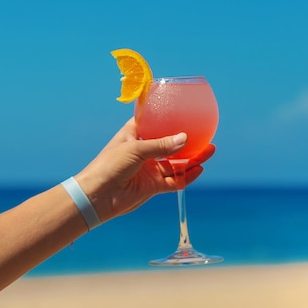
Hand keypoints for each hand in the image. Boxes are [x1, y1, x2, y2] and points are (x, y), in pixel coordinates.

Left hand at [74, 118, 214, 221]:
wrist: (97, 196)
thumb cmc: (109, 165)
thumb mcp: (136, 150)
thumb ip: (162, 145)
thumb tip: (185, 139)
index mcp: (134, 136)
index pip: (153, 123)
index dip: (167, 118)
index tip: (184, 112)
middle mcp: (144, 151)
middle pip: (170, 144)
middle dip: (187, 140)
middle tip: (205, 134)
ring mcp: (149, 170)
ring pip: (176, 163)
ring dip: (192, 158)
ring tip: (209, 150)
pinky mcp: (153, 186)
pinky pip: (174, 181)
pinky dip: (187, 176)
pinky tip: (199, 169)